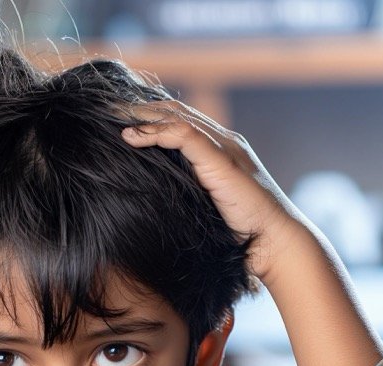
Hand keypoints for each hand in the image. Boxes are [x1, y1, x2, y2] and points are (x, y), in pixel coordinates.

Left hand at [120, 101, 310, 281]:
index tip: (121, 119)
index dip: (151, 116)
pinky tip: (130, 137)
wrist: (274, 241)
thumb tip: (158, 199)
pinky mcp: (220, 159)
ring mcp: (223, 147)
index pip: (182, 120)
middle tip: (108, 108)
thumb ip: (190, 193)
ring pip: (177, 116)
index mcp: (221, 150)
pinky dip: (154, 132)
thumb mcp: (207, 206)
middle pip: (176, 111)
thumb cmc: (243, 232)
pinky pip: (182, 134)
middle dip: (140, 107)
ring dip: (141, 114)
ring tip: (111, 114)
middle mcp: (224, 141)